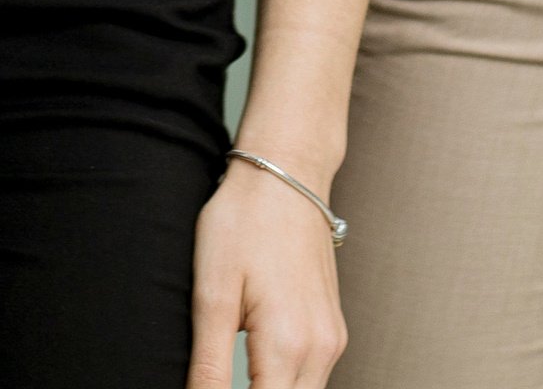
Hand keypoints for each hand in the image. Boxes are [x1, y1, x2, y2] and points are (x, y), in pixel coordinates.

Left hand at [185, 162, 345, 388]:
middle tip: (211, 385)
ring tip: (231, 379)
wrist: (285, 174)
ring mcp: (332, 339)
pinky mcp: (334, 329)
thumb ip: (208, 366)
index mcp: (288, 344)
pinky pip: (312, 378)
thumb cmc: (243, 223)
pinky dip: (285, 384)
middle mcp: (321, 349)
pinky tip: (257, 372)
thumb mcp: (212, 296)